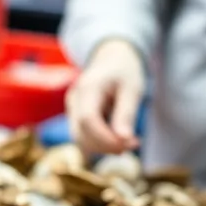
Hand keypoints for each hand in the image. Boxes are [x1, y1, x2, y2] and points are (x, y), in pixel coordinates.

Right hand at [66, 38, 146, 155]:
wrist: (111, 57)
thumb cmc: (124, 70)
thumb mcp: (132, 88)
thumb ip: (126, 114)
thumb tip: (124, 141)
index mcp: (87, 87)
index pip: (87, 120)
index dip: (105, 138)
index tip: (128, 144)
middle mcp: (74, 99)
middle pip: (80, 133)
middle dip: (106, 146)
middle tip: (134, 144)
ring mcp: (71, 108)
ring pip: (79, 138)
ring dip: (103, 147)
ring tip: (128, 143)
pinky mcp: (74, 116)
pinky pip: (83, 136)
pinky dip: (99, 143)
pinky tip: (118, 139)